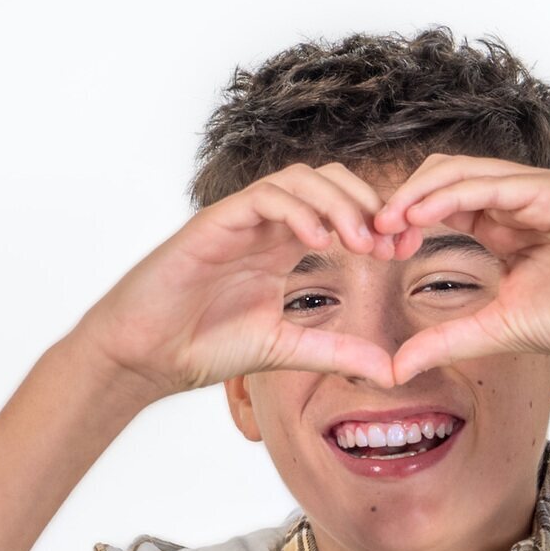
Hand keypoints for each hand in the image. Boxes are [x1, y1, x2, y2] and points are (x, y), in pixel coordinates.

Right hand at [72, 163, 404, 403]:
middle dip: (368, 204)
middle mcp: (265, 224)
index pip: (341, 210)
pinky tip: (319, 241)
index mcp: (283, 245)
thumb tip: (389, 370)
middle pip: (329, 181)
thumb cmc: (202, 345)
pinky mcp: (215, 222)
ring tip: (363, 241)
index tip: (405, 253)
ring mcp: (240, 219)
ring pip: (300, 179)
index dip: (378, 223)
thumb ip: (335, 352)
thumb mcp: (285, 350)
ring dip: (339, 203)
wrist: (144, 355)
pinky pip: (264, 197)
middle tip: (393, 241)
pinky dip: (297, 210)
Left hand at [370, 154, 549, 383]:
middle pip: (440, 178)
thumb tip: (393, 369)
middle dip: (401, 202)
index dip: (402, 221)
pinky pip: (493, 183)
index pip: (436, 204)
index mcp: (498, 225)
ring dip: (418, 194)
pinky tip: (423, 216)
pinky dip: (453, 194)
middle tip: (370, 236)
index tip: (373, 252)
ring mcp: (532, 192)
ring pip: (461, 172)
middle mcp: (512, 201)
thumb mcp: (494, 330)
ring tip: (387, 223)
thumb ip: (445, 341)